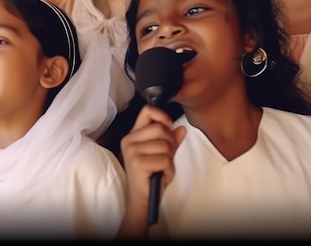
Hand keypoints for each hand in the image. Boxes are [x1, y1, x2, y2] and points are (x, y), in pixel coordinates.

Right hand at [116, 105, 185, 238]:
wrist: (143, 198)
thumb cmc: (151, 176)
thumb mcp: (163, 155)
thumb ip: (171, 141)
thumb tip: (181, 128)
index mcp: (133, 135)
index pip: (147, 111)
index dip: (162, 115)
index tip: (169, 124)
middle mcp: (129, 140)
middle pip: (161, 128)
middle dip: (170, 144)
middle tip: (165, 158)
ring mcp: (132, 151)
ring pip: (165, 145)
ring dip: (170, 160)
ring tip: (161, 169)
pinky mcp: (137, 163)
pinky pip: (165, 159)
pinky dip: (169, 170)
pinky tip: (161, 175)